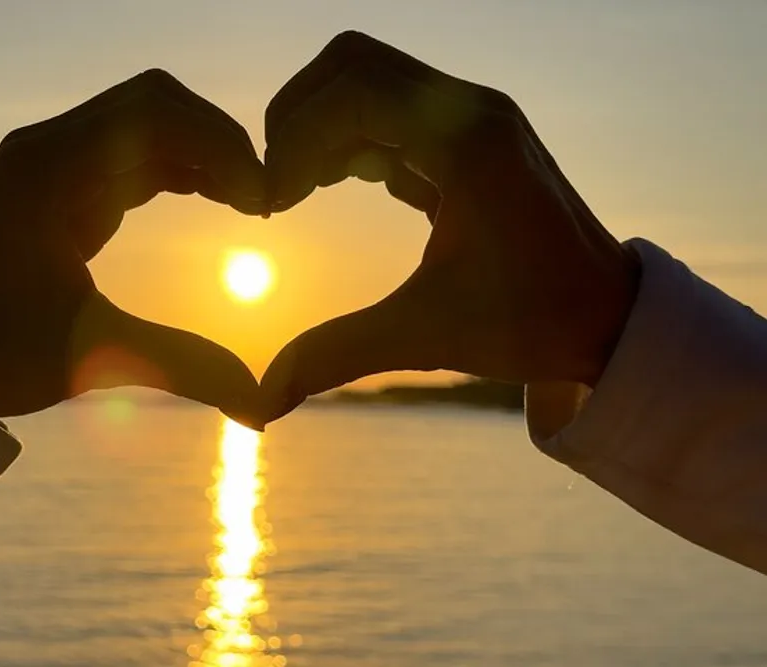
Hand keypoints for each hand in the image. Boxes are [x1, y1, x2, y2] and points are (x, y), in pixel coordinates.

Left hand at [0, 70, 266, 423]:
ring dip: (204, 153)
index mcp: (47, 171)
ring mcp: (52, 163)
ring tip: (249, 201)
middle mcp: (47, 151)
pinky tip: (216, 198)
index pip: (154, 115)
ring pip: (148, 124)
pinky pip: (134, 153)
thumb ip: (185, 368)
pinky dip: (181, 168)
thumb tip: (261, 408)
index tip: (261, 201)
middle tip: (262, 196)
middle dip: (219, 142)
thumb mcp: (96, 357)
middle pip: (156, 104)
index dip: (220, 147)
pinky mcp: (62, 185)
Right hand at [260, 31, 640, 421]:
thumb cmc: (532, 323)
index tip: (269, 207)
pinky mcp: (469, 134)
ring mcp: (472, 116)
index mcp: (466, 142)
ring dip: (320, 126)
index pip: (349, 95)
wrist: (608, 316)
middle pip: (350, 64)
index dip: (291, 144)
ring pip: (368, 79)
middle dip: (296, 119)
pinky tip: (330, 184)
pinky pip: (390, 109)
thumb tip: (260, 403)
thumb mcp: (426, 338)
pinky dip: (348, 136)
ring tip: (292, 191)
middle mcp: (471, 109)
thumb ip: (335, 356)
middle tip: (274, 188)